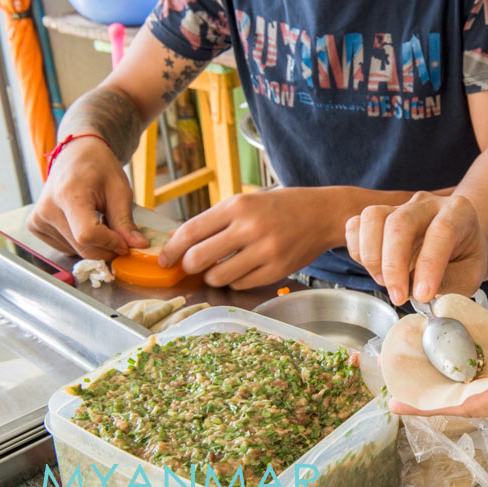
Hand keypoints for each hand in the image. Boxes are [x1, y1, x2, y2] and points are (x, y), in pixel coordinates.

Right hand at [27, 138, 147, 259]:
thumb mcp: (119, 191)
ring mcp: (38, 219)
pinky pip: (65, 248)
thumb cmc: (99, 168)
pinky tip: (86, 224)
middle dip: (107, 248)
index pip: (87, 235)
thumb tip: (138, 246)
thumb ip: (125, 222)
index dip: (111, 243)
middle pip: (82, 247)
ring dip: (96, 245)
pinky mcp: (35, 226)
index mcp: (68, 195)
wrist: (76, 155)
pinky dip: (82, 243)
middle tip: (120, 235)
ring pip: (75, 251)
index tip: (126, 242)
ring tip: (100, 221)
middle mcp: (47, 209)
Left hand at [160, 188, 341, 289]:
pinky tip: (243, 270)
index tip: (165, 259)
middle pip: (199, 258)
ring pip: (219, 277)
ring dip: (213, 276)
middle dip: (189, 266)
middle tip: (192, 267)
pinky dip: (235, 281)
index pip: (191, 232)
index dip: (172, 249)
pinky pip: (241, 284)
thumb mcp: (247, 202)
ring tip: (220, 269)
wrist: (322, 214)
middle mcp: (250, 228)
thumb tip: (180, 241)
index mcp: (237, 206)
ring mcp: (265, 251)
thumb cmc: (281, 207)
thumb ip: (216, 220)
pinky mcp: (277, 270)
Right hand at [345, 191, 487, 304]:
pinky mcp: (378, 216)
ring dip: (372, 256)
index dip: (429, 265)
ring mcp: (400, 206)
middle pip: (401, 223)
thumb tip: (420, 294)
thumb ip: (450, 283)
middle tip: (398, 296)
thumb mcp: (471, 276)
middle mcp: (427, 203)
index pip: (441, 231)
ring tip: (385, 282)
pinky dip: (358, 251)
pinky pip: (356, 225)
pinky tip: (374, 270)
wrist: (458, 242)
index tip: (423, 295)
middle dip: (394, 265)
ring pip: (373, 217)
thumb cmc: (464, 259)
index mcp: (459, 212)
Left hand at [389, 286, 487, 416]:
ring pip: (487, 372)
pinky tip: (459, 332)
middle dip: (436, 382)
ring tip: (419, 352)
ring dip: (456, 362)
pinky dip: (481, 345)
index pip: (470, 402)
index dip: (432, 401)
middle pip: (473, 390)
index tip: (398, 401)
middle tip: (400, 370)